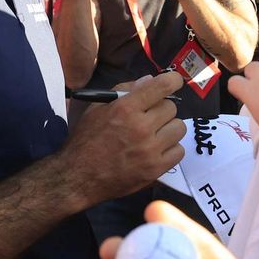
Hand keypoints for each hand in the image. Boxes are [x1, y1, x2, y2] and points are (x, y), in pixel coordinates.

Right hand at [63, 72, 184, 205]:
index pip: (162, 86)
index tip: (174, 81)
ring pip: (179, 128)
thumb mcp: (97, 108)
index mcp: (125, 108)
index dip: (173, 80)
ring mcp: (150, 149)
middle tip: (150, 118)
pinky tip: (156, 150)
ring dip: (168, 129)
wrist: (79, 177)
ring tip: (153, 135)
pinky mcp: (156, 169)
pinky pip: (179, 151)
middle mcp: (140, 127)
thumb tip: (149, 80)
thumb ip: (124, 91)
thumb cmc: (86, 140)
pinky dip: (170, 149)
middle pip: (171, 107)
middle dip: (161, 109)